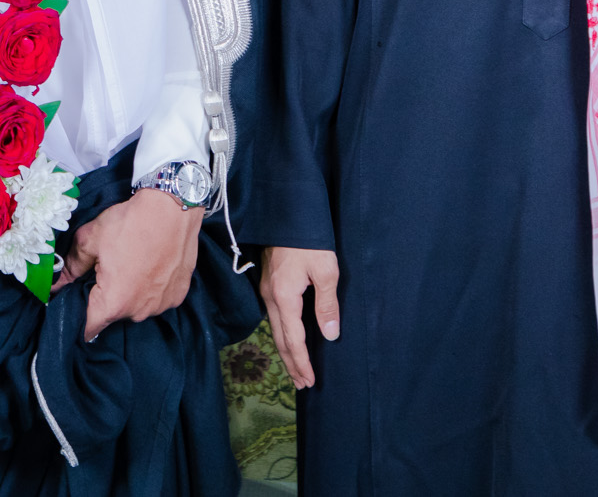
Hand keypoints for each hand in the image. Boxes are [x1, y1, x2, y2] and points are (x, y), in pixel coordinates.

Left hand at [56, 188, 202, 338]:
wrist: (173, 207)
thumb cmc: (131, 222)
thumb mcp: (91, 239)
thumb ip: (72, 266)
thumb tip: (58, 282)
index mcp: (114, 302)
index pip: (89, 328)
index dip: (78, 319)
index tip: (76, 305)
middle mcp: (140, 311)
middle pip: (113, 314)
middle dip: (105, 297)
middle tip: (106, 269)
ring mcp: (162, 305)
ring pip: (136, 306)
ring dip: (130, 292)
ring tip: (131, 263)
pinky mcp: (178, 295)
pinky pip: (156, 299)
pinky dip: (150, 287)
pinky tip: (149, 264)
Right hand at [261, 246, 339, 387]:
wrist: (289, 213)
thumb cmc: (309, 240)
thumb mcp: (326, 271)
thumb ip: (327, 305)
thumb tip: (330, 335)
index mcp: (284, 297)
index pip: (293, 339)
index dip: (302, 362)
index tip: (309, 381)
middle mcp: (271, 297)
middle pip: (280, 339)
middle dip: (291, 363)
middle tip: (301, 384)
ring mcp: (267, 290)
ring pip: (275, 329)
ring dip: (285, 351)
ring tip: (295, 368)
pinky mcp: (268, 283)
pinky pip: (274, 317)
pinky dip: (282, 335)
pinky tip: (288, 338)